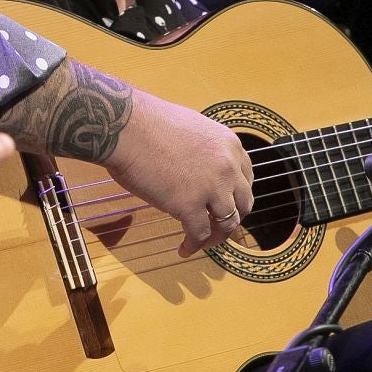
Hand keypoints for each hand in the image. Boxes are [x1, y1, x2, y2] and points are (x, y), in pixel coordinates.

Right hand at [105, 90, 254, 256]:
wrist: (126, 127)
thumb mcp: (191, 128)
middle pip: (243, 203)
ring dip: (216, 236)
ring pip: (227, 223)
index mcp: (229, 145)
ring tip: (202, 240)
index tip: (225, 203)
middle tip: (217, 225)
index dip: (236, 194)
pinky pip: (199, 234)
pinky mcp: (189, 206)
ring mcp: (211, 188)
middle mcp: (227, 167)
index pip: (246, 177)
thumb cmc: (147, 123)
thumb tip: (197, 166)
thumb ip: (204, 149)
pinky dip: (193, 245)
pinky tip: (184, 249)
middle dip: (232, 217)